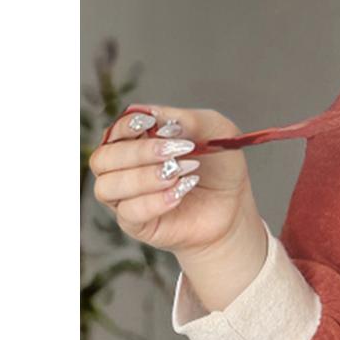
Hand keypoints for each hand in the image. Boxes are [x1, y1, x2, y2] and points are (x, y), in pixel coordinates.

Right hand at [87, 104, 254, 254]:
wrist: (235, 206)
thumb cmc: (220, 167)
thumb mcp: (215, 131)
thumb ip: (187, 119)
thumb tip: (155, 116)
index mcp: (134, 141)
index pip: (113, 131)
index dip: (126, 126)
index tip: (151, 123)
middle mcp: (122, 168)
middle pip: (103, 158)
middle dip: (138, 152)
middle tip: (174, 151)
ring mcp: (125, 198)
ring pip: (108, 186)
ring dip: (144, 178)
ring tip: (178, 174)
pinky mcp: (136, 224)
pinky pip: (129, 213)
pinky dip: (154, 202)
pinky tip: (178, 195)